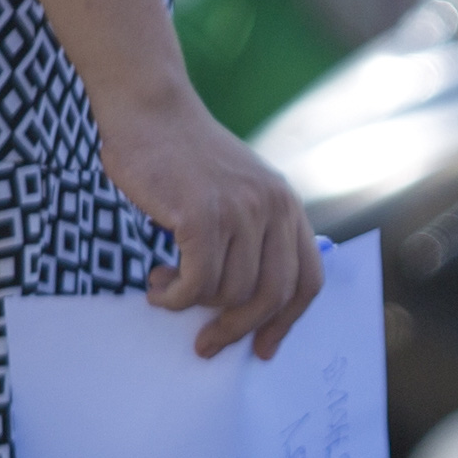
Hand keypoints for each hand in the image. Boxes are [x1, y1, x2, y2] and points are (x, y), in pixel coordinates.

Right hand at [105, 90, 323, 359]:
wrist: (150, 110)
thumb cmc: (183, 158)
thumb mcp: (235, 190)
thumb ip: (249, 233)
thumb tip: (242, 304)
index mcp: (287, 205)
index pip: (307, 279)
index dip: (288, 320)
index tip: (263, 347)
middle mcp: (273, 208)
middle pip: (271, 296)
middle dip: (238, 329)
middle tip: (206, 345)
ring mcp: (240, 211)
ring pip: (228, 293)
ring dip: (192, 305)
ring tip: (166, 286)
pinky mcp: (203, 217)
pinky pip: (196, 284)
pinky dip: (174, 297)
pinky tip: (158, 284)